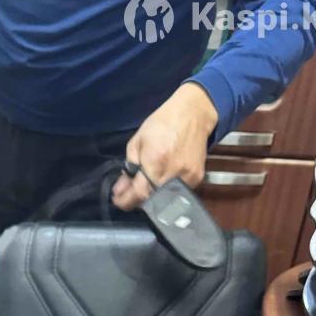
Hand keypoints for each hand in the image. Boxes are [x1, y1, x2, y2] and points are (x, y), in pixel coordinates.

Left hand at [111, 83, 218, 210]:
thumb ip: (129, 167)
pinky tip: (162, 179)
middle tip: (129, 192)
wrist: (193, 113)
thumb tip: (120, 189)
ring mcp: (187, 178)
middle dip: (137, 199)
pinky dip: (167, 190)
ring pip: (164, 199)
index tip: (118, 200)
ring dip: (151, 196)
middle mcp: (172, 174)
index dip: (125, 201)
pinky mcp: (197, 179)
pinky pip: (177, 193)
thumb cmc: (162, 123)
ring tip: (145, 185)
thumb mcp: (137, 141)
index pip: (138, 194)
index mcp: (155, 163)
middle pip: (151, 200)